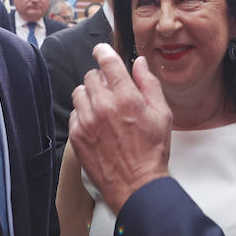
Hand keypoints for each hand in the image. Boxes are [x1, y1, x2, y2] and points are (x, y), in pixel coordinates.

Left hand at [70, 43, 172, 213]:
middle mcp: (104, 106)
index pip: (108, 62)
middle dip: (101, 79)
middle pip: (92, 76)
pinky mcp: (77, 136)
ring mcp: (87, 121)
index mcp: (127, 98)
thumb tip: (139, 63)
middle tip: (111, 90)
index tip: (101, 50)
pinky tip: (96, 124)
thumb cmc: (152, 151)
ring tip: (103, 108)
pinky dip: (83, 114)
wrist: (136, 185)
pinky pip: (74, 113)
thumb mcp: (161, 114)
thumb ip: (149, 84)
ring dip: (90, 95)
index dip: (103, 52)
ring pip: (80, 92)